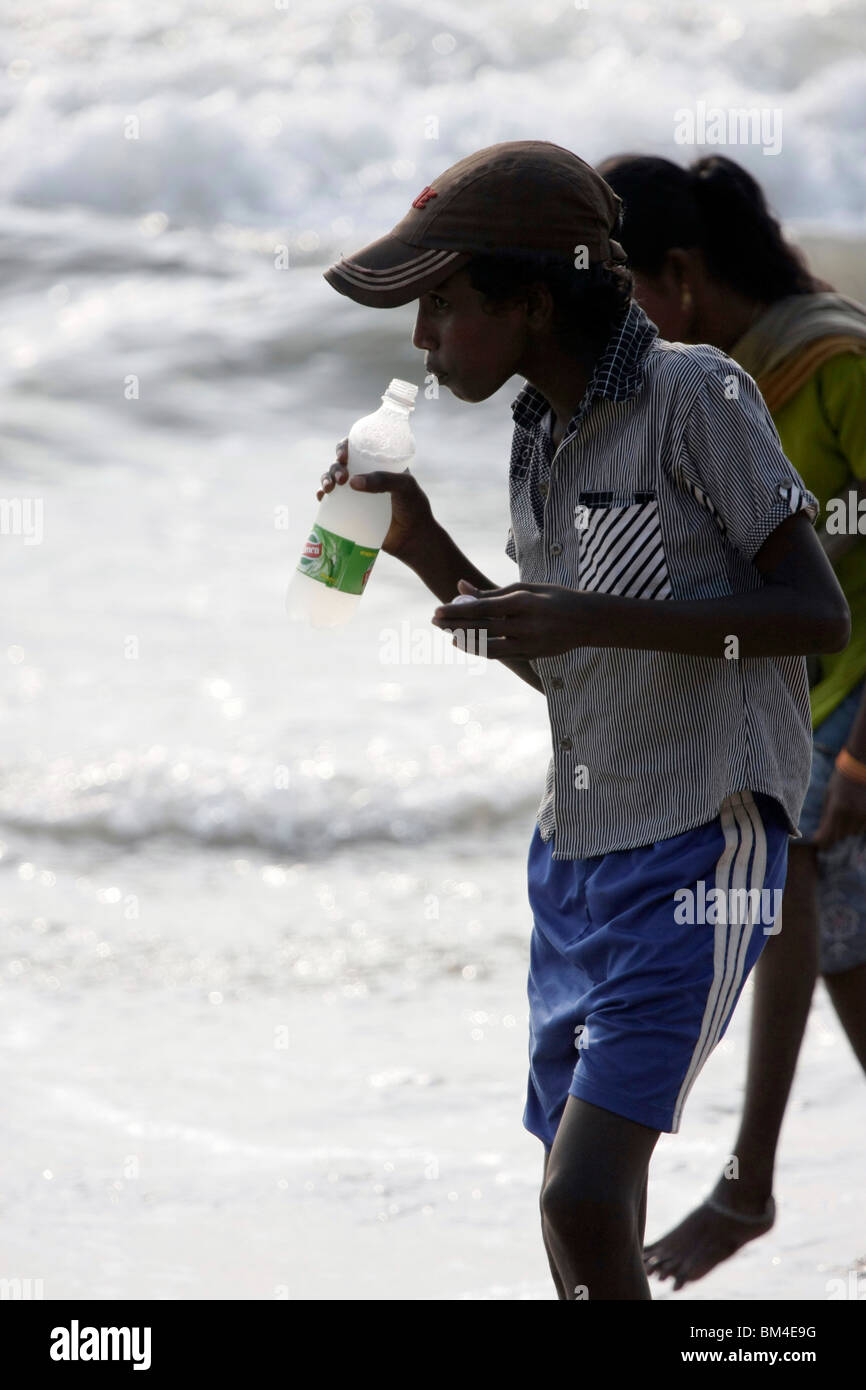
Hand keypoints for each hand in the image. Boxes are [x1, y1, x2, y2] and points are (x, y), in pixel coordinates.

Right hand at [316, 438, 435, 560]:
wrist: (412, 539)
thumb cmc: (413, 508)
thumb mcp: (405, 487)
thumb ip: (383, 480)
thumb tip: (352, 482)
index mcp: (379, 464)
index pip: (358, 448)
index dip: (345, 447)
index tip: (343, 455)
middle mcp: (366, 476)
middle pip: (342, 464)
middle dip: (336, 467)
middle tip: (342, 478)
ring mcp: (357, 495)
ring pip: (334, 480)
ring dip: (326, 479)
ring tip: (329, 489)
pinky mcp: (351, 512)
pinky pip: (331, 501)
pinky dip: (323, 496)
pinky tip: (322, 497)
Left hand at [432, 580, 589, 659]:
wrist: (588, 621)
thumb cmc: (554, 598)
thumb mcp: (526, 588)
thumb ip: (492, 591)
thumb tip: (460, 585)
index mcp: (524, 602)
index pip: (483, 608)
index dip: (457, 610)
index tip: (438, 610)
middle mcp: (526, 625)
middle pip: (481, 629)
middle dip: (455, 626)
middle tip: (435, 621)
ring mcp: (529, 644)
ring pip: (488, 648)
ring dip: (466, 642)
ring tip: (449, 635)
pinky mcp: (531, 656)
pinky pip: (499, 655)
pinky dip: (481, 649)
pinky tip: (467, 643)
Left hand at [810, 766, 865, 848]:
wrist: (861, 765)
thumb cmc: (841, 778)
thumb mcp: (829, 794)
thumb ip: (825, 815)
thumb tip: (821, 834)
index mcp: (838, 808)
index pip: (828, 835)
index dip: (823, 842)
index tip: (819, 844)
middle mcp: (853, 814)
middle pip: (841, 836)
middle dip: (835, 833)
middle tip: (832, 825)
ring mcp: (865, 815)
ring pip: (853, 833)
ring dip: (848, 828)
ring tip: (846, 812)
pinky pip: (863, 828)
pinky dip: (858, 824)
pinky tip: (855, 812)